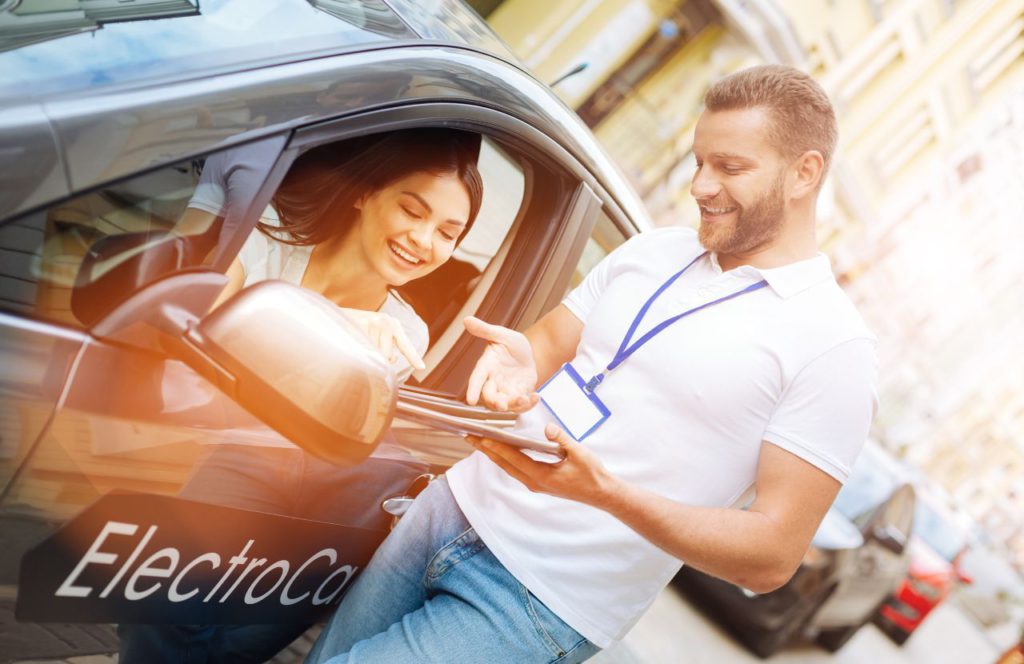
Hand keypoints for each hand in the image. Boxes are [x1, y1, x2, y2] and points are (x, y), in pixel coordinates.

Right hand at [341, 308, 424, 370]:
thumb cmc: (356, 327)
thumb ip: (386, 345)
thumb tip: (392, 360)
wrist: (333, 315)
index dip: (413, 357)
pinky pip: (365, 349)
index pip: (405, 345)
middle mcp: (387, 322)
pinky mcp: (363, 324)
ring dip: (366, 352)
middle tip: (365, 346)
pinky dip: (359, 349)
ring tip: (357, 340)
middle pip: (388, 356)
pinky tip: (352, 340)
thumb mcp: (375, 332)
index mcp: (393, 324)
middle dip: (377, 357)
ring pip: (376, 354)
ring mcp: (375, 322)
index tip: (422, 368)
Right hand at [464, 316, 538, 411]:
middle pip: (490, 397)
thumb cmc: (511, 343)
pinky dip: (529, 404)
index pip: (477, 379)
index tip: (471, 401)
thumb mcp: (501, 334)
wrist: (529, 353)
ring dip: (514, 405)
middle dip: (495, 403)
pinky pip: (522, 405)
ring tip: (525, 398)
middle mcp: (494, 381)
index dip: (473, 389)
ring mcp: (506, 390)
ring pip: (506, 404)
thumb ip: (485, 330)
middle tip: (502, 405)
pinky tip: (536, 397)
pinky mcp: (519, 395)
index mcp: (486, 366)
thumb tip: (466, 319)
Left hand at [468, 424, 614, 508]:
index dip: (495, 446)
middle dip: (486, 450)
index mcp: (541, 475)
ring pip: (508, 467)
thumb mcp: (579, 453)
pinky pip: (516, 469)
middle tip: (468, 436)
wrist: (601, 493)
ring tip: (479, 442)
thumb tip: (547, 428)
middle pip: (504, 464)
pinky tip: (501, 450)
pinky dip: (505, 458)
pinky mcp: (539, 482)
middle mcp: (534, 482)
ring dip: (493, 454)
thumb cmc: (592, 474)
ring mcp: (535, 483)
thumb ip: (562, 440)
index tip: (480, 436)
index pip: (512, 458)